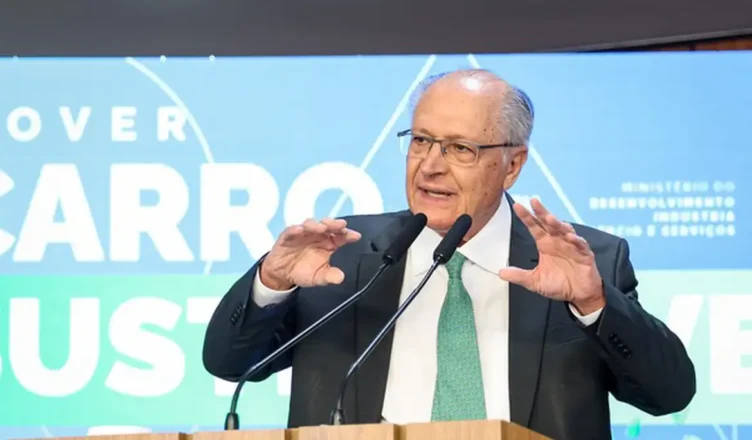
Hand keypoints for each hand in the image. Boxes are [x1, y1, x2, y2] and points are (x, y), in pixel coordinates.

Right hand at [260, 218, 361, 289]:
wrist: (282, 274)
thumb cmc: (303, 271)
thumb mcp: (318, 277)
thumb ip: (329, 277)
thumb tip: (340, 277)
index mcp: (328, 244)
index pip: (340, 236)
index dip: (348, 234)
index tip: (356, 236)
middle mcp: (317, 236)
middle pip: (327, 226)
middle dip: (334, 224)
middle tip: (341, 225)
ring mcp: (302, 234)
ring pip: (310, 224)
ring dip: (316, 225)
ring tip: (322, 228)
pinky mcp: (287, 237)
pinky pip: (291, 231)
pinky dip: (295, 229)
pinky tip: (300, 230)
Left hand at [499, 199, 604, 313]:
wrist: (579, 295)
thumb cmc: (558, 284)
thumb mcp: (535, 281)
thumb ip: (519, 276)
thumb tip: (500, 273)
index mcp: (545, 244)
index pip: (534, 227)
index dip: (526, 217)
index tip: (517, 206)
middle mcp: (557, 241)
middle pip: (549, 223)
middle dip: (541, 212)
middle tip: (534, 201)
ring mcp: (572, 246)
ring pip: (565, 230)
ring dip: (558, 224)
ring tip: (549, 218)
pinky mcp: (584, 254)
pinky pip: (581, 245)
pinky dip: (576, 241)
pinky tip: (570, 237)